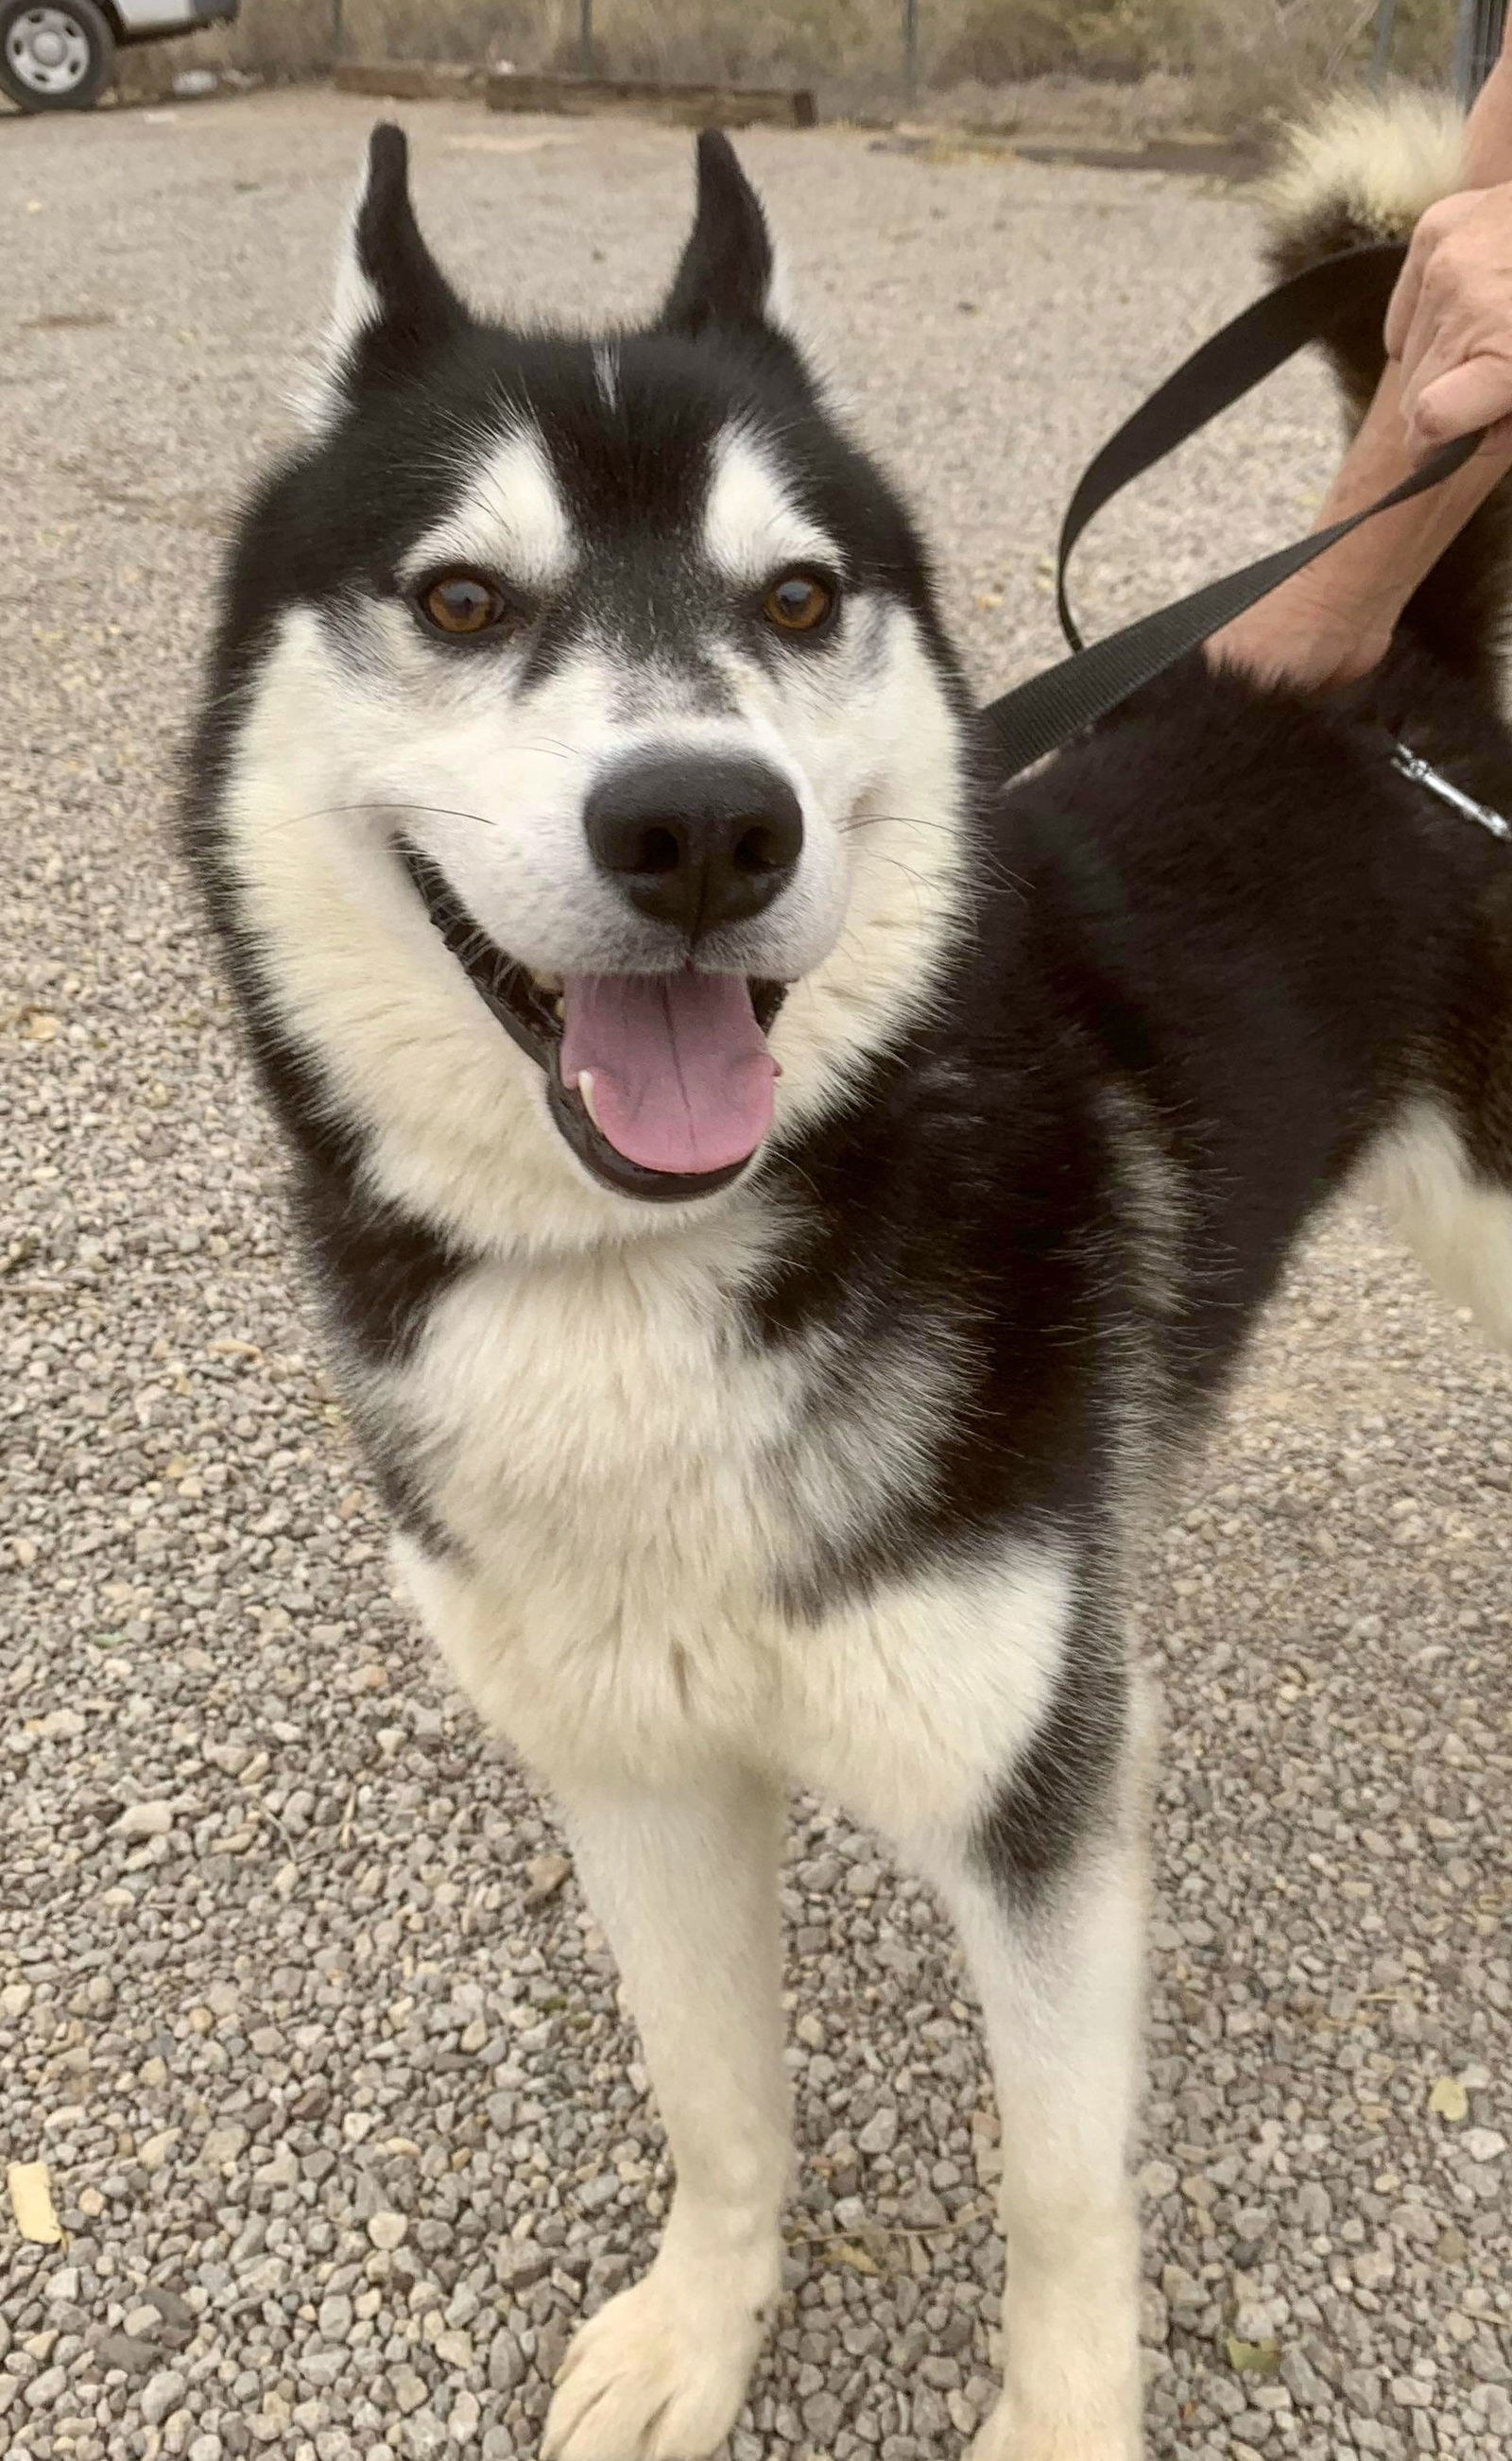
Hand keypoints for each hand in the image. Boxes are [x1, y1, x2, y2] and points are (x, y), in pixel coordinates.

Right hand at [1386, 182, 1511, 457]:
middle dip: (1440, 406)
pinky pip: (1404, 309)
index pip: (1429, 421)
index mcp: (1507, 352)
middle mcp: (1467, 306)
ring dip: (1438, 361)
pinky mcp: (1432, 233)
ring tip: (1484, 338)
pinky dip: (1426, 321)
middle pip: (1412, 394)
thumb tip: (1470, 442)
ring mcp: (1444, 265)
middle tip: (1479, 391)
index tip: (1442, 451)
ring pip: (1407, 355)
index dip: (1432, 448)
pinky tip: (1466, 308)